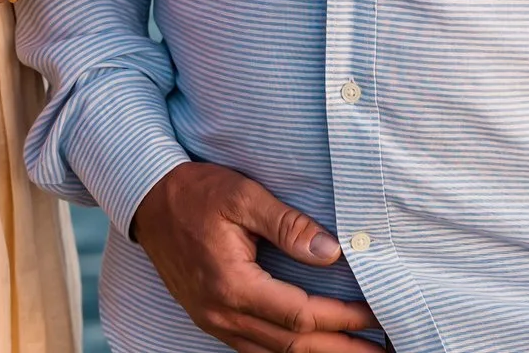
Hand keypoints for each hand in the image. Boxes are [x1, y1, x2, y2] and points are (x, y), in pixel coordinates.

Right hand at [131, 162, 382, 351]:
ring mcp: (213, 321)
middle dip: (341, 349)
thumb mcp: (242, 195)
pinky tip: (312, 348)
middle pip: (293, 346)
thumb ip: (287, 224)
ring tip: (357, 352)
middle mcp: (221, 314)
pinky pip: (256, 349)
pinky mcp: (210, 319)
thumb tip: (331, 252)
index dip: (343, 319)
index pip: (301, 315)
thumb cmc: (194, 192)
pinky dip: (289, 352)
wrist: (145, 199)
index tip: (376, 314)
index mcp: (232, 285)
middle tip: (383, 351)